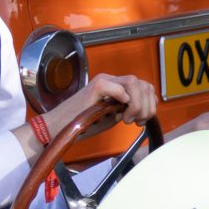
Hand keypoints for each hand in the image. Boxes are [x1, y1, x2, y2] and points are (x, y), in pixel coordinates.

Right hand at [40, 74, 155, 147]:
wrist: (59, 128)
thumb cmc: (81, 125)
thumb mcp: (110, 117)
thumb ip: (125, 111)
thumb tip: (142, 112)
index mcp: (115, 86)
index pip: (143, 86)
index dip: (149, 103)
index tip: (143, 119)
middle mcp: (110, 80)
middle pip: (142, 84)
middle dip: (146, 106)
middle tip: (138, 121)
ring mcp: (103, 82)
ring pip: (133, 83)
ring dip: (137, 104)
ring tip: (127, 119)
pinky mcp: (95, 88)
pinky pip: (117, 87)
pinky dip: (123, 98)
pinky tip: (120, 111)